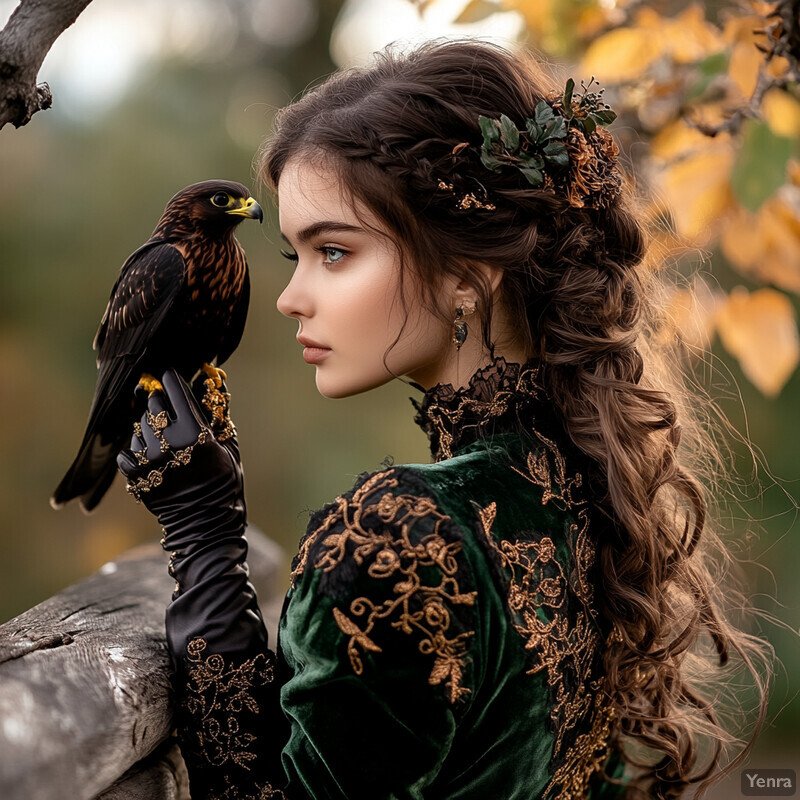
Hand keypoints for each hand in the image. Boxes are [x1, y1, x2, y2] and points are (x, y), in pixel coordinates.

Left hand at [116, 369, 244, 546]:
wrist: (207, 524)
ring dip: (149, 426)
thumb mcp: (228, 445)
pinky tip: (153, 456)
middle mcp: (169, 442)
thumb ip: (219, 412)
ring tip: (164, 438)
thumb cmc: (225, 482)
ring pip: (139, 425)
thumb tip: (214, 380)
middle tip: (169, 409)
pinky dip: (137, 449)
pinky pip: (127, 450)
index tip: (172, 377)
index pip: (175, 388)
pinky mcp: (135, 477)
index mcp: (195, 431)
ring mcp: (149, 460)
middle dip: (161, 402)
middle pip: (153, 403)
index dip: (172, 379)